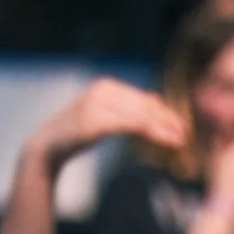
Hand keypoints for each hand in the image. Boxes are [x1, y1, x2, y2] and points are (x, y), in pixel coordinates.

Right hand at [30, 78, 188, 175]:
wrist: (48, 146)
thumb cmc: (79, 133)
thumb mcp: (107, 115)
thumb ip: (130, 106)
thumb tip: (156, 99)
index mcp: (107, 86)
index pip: (142, 99)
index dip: (164, 113)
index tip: (182, 126)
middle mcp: (102, 90)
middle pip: (144, 107)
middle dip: (167, 121)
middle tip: (185, 135)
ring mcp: (97, 104)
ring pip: (139, 116)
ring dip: (162, 129)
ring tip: (179, 141)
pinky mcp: (94, 121)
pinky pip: (129, 125)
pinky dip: (149, 131)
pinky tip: (164, 139)